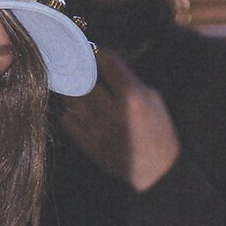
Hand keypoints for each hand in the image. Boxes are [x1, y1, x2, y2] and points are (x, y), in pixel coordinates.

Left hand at [60, 49, 179, 191]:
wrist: (156, 171)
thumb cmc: (159, 131)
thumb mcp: (154, 100)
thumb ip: (130, 80)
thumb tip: (108, 62)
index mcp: (132, 99)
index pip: (107, 63)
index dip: (101, 54)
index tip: (97, 54)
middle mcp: (111, 112)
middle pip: (83, 79)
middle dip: (80, 69)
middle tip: (77, 64)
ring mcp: (96, 129)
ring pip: (71, 98)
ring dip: (71, 89)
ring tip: (75, 84)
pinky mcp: (87, 143)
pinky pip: (67, 120)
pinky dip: (69, 111)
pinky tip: (76, 108)